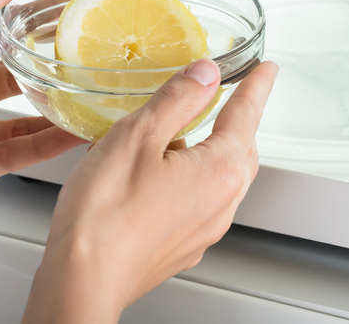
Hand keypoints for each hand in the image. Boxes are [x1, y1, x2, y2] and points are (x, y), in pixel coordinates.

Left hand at [0, 0, 84, 266]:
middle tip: (82, 55)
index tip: (62, 7)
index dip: (28, 18)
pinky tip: (70, 136)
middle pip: (9, 75)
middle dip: (44, 66)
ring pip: (19, 117)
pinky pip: (16, 153)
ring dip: (50, 109)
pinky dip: (46, 145)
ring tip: (84, 98)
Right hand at [22, 58, 278, 323]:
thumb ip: (177, 99)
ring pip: (221, 178)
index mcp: (219, 170)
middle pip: (241, 149)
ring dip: (213, 150)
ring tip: (186, 131)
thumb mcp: (138, 135)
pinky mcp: (182, 246)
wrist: (82, 280)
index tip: (266, 70)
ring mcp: (203, 230)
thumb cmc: (105, 215)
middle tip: (234, 96)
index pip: (247, 114)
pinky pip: (200, 202)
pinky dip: (192, 178)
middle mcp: (221, 203)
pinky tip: (161, 174)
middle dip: (239, 120)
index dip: (256, 86)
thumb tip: (205, 73)